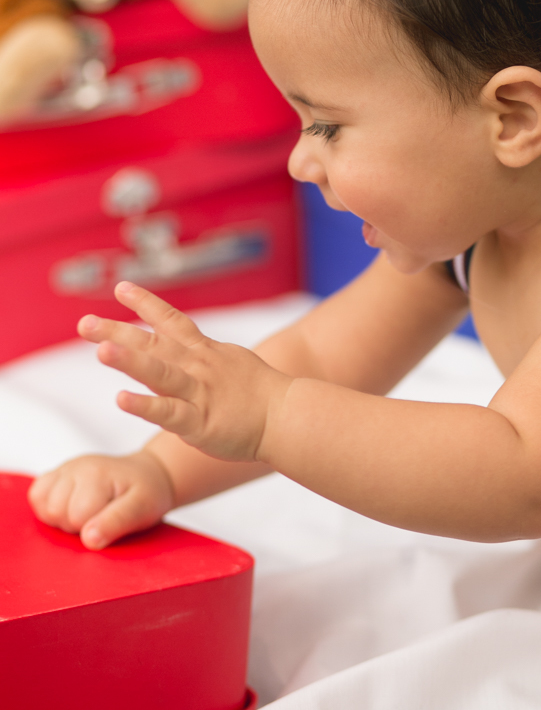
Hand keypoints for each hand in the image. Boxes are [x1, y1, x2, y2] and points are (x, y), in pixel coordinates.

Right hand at [28, 449, 174, 549]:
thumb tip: (89, 540)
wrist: (148, 475)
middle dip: (76, 524)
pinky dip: (48, 507)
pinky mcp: (58, 473)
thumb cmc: (146, 493)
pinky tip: (70, 506)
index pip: (77, 517)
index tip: (109, 521)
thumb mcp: (142, 509)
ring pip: (43, 505)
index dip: (92, 530)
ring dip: (62, 517)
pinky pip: (37, 494)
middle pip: (56, 511)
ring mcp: (66, 468)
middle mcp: (78, 467)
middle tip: (99, 517)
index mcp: (98, 475)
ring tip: (86, 512)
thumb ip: (116, 523)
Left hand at [78, 281, 290, 462]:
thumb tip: (192, 348)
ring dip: (128, 360)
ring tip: (100, 350)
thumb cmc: (263, 394)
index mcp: (204, 352)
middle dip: (116, 331)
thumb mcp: (233, 362)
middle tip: (83, 323)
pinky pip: (168, 412)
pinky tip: (121, 399)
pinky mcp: (199, 422)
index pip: (171, 320)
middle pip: (152, 344)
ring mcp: (197, 392)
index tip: (120, 288)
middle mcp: (197, 366)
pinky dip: (144, 405)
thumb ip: (206, 357)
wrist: (289, 415)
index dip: (145, 303)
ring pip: (158, 373)